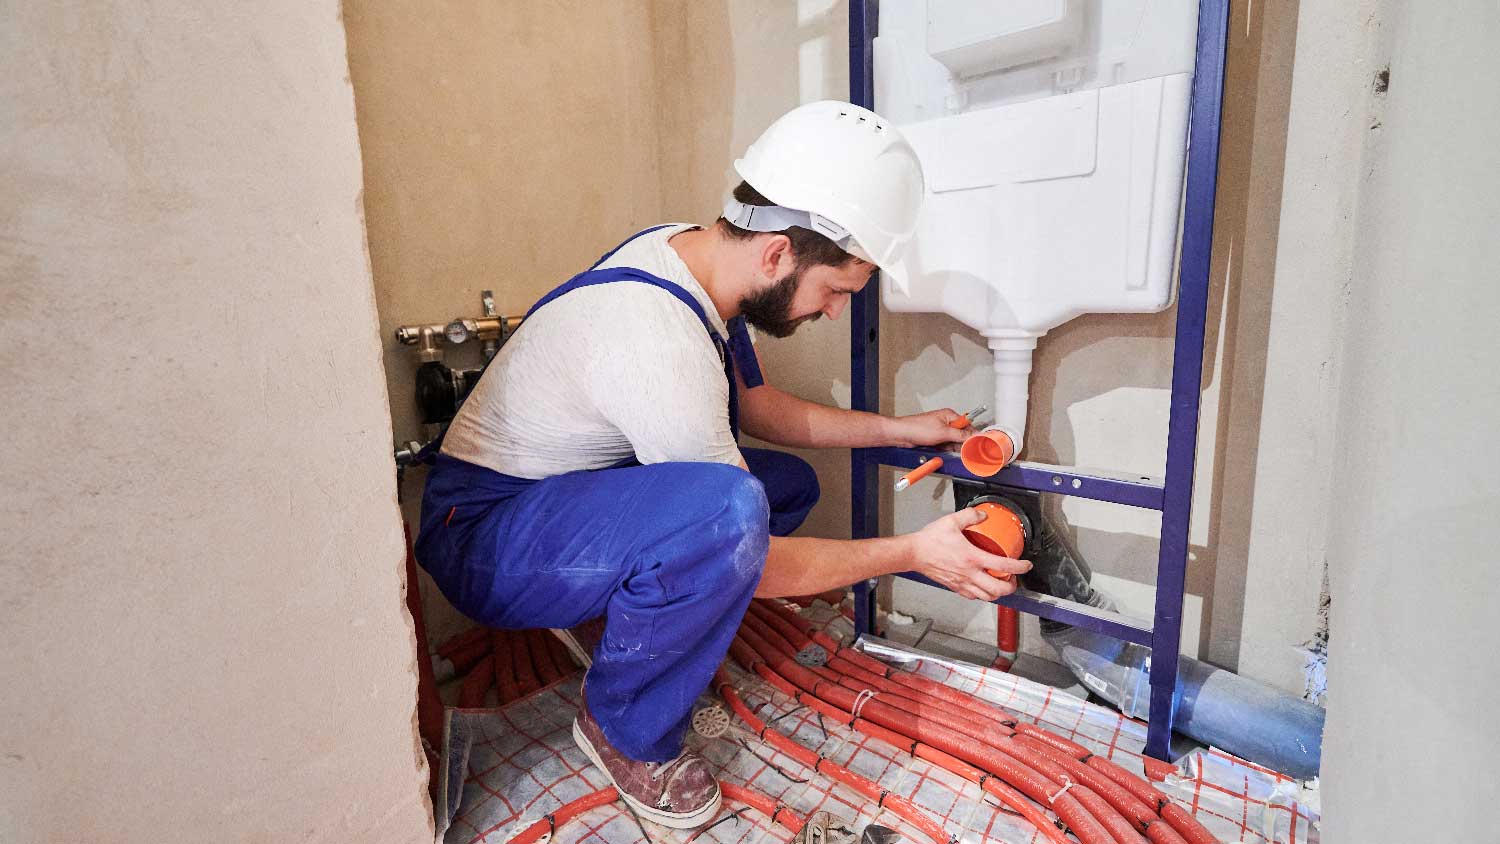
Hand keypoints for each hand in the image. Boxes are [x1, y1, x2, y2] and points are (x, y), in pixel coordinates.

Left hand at [886, 408, 973, 448]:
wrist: (901, 435)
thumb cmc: (916, 427)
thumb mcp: (943, 432)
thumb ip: (960, 434)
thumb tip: (974, 435)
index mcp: (949, 415)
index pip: (967, 425)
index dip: (972, 435)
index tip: (976, 444)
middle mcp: (945, 422)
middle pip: (961, 434)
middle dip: (961, 443)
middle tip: (964, 450)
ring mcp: (940, 431)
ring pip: (953, 441)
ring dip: (952, 447)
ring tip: (949, 450)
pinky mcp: (935, 439)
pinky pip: (945, 445)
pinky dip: (945, 449)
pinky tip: (943, 451)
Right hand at [910, 508, 1030, 600]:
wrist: (913, 553)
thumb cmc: (931, 540)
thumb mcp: (952, 521)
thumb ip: (971, 516)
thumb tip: (983, 516)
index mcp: (973, 558)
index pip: (1004, 566)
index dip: (1020, 567)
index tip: (1026, 565)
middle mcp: (970, 574)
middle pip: (999, 590)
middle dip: (1012, 586)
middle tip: (1014, 578)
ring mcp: (962, 583)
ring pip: (987, 597)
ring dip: (998, 592)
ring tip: (1000, 583)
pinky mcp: (955, 587)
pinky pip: (974, 596)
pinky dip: (983, 594)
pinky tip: (983, 585)